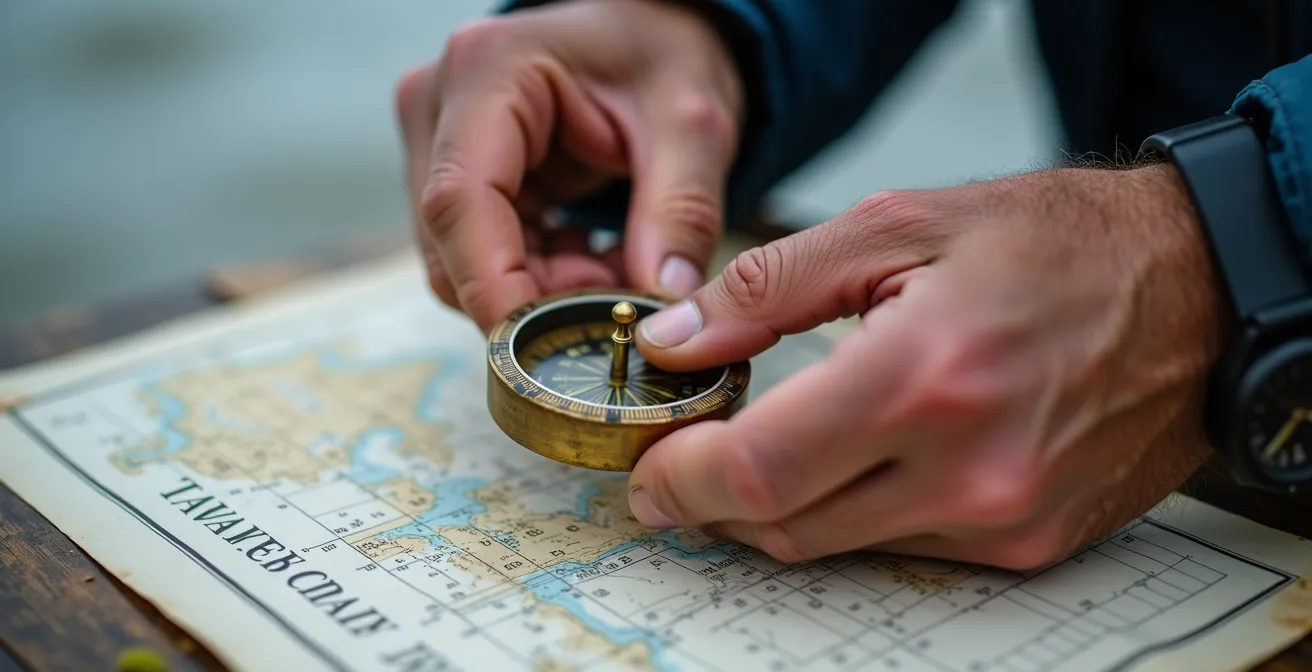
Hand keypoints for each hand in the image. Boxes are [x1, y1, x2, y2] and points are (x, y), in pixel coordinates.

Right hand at [395, 0, 743, 330]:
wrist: (651, 36)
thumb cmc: (665, 56)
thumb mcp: (693, 126)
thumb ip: (681, 213)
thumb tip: (662, 306)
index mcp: (490, 70)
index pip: (460, 200)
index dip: (494, 286)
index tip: (544, 349)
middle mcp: (441, 104)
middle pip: (452, 242)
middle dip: (532, 296)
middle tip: (615, 303)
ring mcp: (438, 142)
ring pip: (463, 261)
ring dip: (540, 290)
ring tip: (616, 270)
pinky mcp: (455, 175)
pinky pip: (481, 256)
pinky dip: (539, 277)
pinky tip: (594, 258)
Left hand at [626, 164, 1225, 569]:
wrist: (1194, 289)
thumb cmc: (1056, 243)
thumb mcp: (901, 223)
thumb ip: (769, 286)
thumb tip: (677, 340)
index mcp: (924, 376)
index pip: (760, 471)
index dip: (682, 480)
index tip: (650, 469)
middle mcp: (968, 469)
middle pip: (785, 527)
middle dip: (714, 501)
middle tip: (685, 460)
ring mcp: (1004, 518)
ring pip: (838, 546)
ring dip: (781, 507)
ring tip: (769, 448)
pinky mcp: (1030, 543)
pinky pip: (903, 547)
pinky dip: (857, 512)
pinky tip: (855, 461)